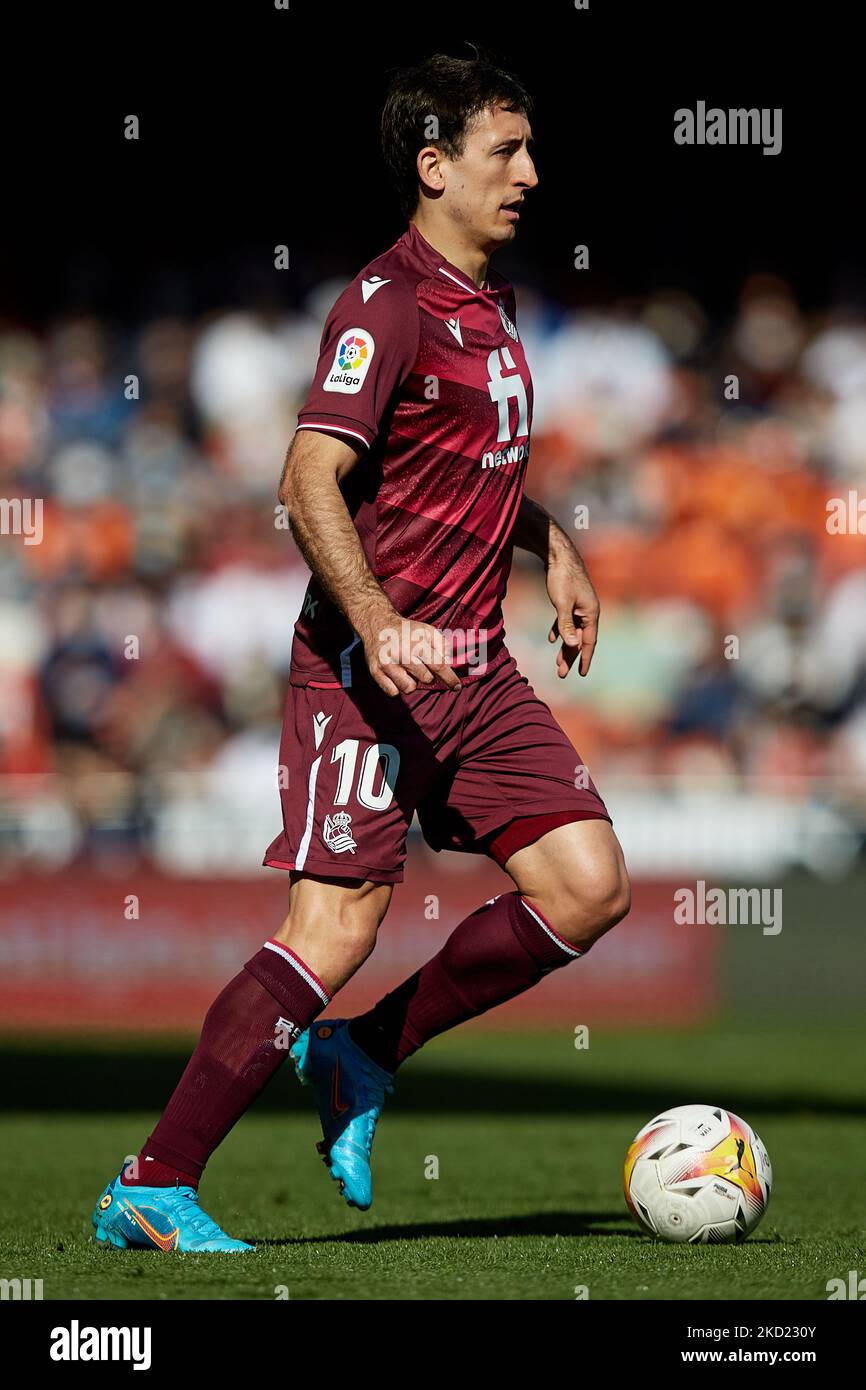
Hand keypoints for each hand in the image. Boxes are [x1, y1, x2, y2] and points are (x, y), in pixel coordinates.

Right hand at [359, 608, 461, 695]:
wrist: (377, 624)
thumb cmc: (406, 630)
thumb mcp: (427, 630)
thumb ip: (442, 645)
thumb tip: (449, 664)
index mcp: (417, 643)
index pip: (438, 666)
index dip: (450, 679)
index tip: (457, 687)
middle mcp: (402, 654)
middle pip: (426, 679)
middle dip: (428, 675)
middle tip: (420, 665)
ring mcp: (387, 664)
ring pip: (409, 688)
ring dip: (411, 682)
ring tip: (406, 669)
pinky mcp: (375, 672)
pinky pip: (393, 692)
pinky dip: (397, 687)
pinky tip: (396, 675)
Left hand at [545, 550, 598, 677]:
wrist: (558, 555)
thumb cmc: (561, 578)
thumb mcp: (562, 604)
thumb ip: (566, 625)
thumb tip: (571, 646)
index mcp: (591, 613)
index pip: (589, 641)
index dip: (585, 658)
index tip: (582, 674)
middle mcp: (588, 611)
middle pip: (579, 639)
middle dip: (570, 657)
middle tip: (561, 674)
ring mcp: (579, 606)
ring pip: (572, 631)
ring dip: (564, 646)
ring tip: (556, 662)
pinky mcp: (570, 600)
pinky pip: (566, 620)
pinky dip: (559, 630)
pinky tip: (552, 638)